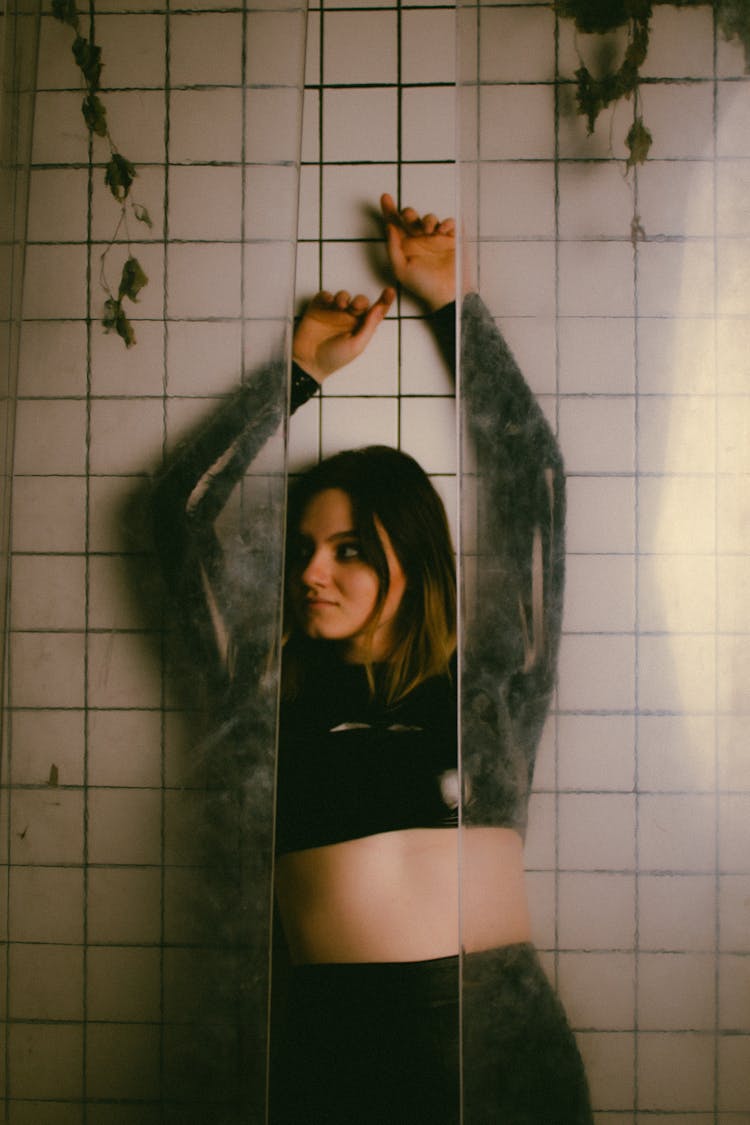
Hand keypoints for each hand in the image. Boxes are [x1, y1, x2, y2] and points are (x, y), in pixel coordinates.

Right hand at [292, 287, 394, 383]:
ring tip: (340, 305)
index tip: (390, 291)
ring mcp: (333, 313)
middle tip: (355, 306)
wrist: (309, 362)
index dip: (384, 301)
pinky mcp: (318, 309)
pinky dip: (327, 295)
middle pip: (360, 302)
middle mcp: (348, 319)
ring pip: (344, 296)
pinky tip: (328, 302)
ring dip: (344, 297)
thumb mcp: (356, 345)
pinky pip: (325, 295)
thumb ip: (368, 326)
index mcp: (360, 328)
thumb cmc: (334, 358)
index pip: (375, 312)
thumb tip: (380, 309)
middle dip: (360, 301)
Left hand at [381, 193, 455, 311]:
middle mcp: (419, 240)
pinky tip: (443, 230)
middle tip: (409, 217)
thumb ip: (393, 247)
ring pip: (429, 218)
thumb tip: (388, 226)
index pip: (395, 225)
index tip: (385, 197)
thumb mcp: (401, 268)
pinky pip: (448, 223)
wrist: (446, 293)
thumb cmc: (423, 285)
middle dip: (409, 213)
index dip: (389, 210)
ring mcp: (435, 239)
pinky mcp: (451, 240)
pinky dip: (446, 222)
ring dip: (428, 219)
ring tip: (429, 230)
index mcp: (405, 246)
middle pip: (411, 218)